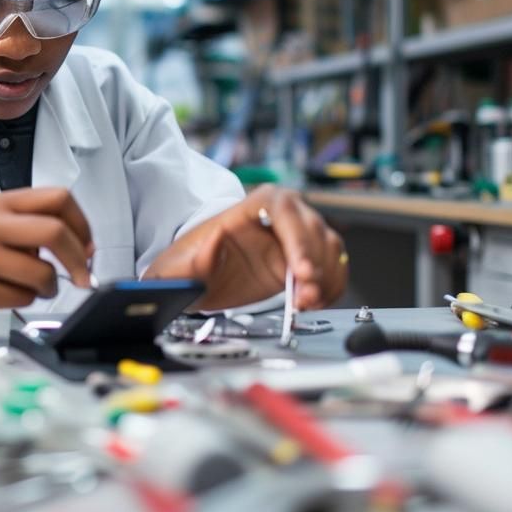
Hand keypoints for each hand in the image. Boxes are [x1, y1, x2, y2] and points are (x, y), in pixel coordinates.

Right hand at [0, 187, 94, 322]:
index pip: (58, 198)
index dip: (82, 224)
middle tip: (83, 277)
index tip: (88, 247)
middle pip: (54, 231)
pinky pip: (24, 298)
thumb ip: (41, 227)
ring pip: (43, 273)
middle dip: (79, 259)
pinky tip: (7, 294)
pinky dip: (25, 301)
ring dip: (48, 287)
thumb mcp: (2, 227)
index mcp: (1, 202)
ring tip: (32, 287)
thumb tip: (88, 249)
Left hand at [144, 185, 346, 310]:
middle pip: (312, 227)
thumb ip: (195, 258)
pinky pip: (330, 266)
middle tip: (306, 296)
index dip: (298, 237)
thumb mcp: (180, 267)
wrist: (195, 281)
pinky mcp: (301, 260)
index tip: (301, 270)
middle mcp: (276, 217)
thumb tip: (213, 241)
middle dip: (316, 265)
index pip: (282, 207)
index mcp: (247, 208)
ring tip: (306, 303)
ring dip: (326, 277)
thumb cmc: (188, 267)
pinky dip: (331, 285)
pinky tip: (316, 302)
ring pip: (328, 246)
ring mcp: (292, 238)